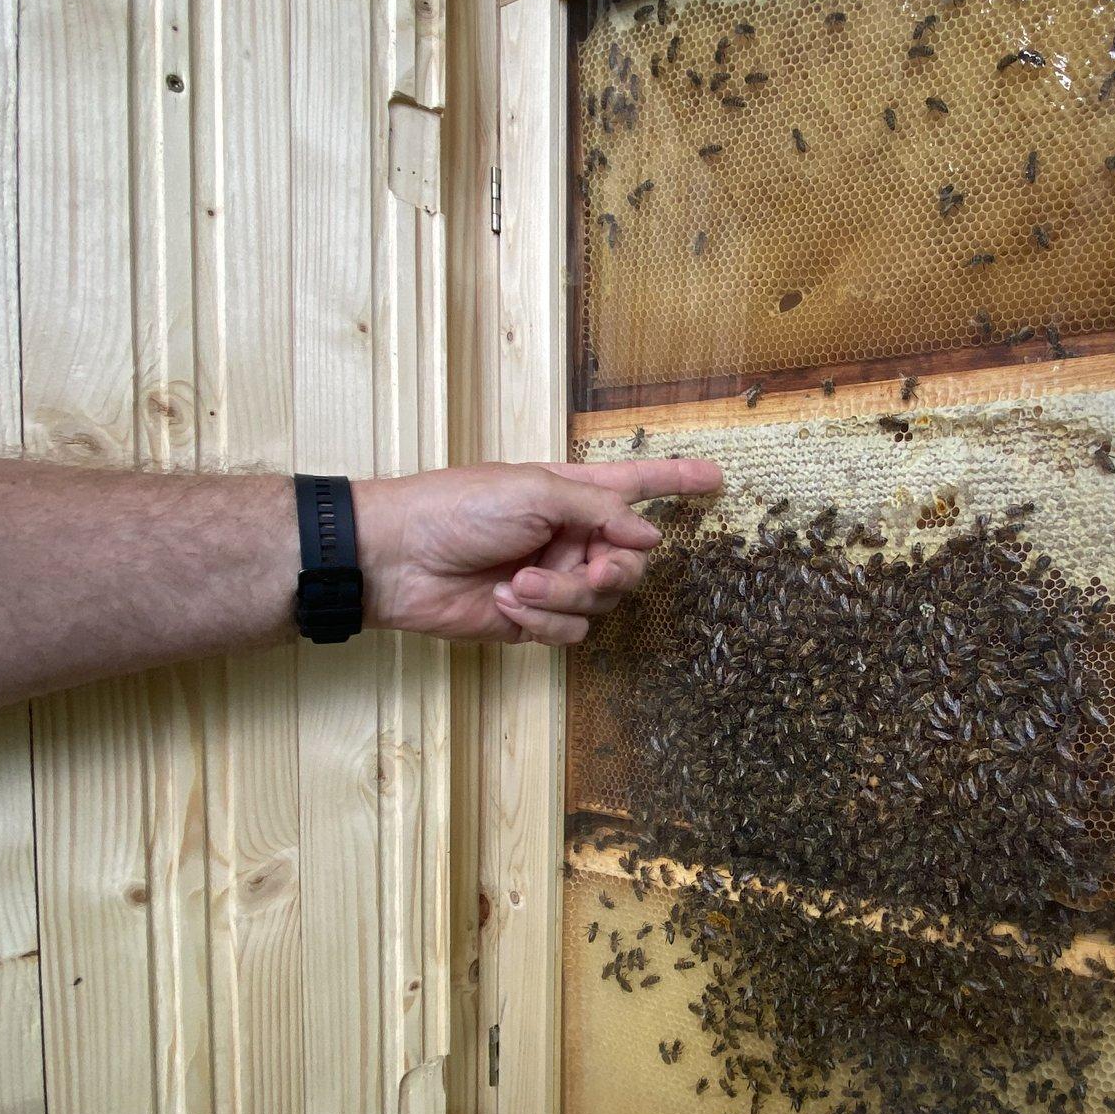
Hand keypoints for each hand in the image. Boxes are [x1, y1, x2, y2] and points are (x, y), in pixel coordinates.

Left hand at [353, 459, 722, 644]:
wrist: (398, 559)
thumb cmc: (456, 508)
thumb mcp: (533, 491)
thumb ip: (600, 509)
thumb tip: (649, 536)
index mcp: (572, 494)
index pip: (638, 485)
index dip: (677, 482)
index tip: (717, 481)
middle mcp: (570, 536)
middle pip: (630, 562)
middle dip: (610, 569)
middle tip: (584, 568)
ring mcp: (555, 580)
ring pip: (602, 603)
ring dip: (563, 596)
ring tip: (519, 584)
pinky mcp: (533, 620)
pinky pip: (570, 632)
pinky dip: (541, 621)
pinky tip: (505, 604)